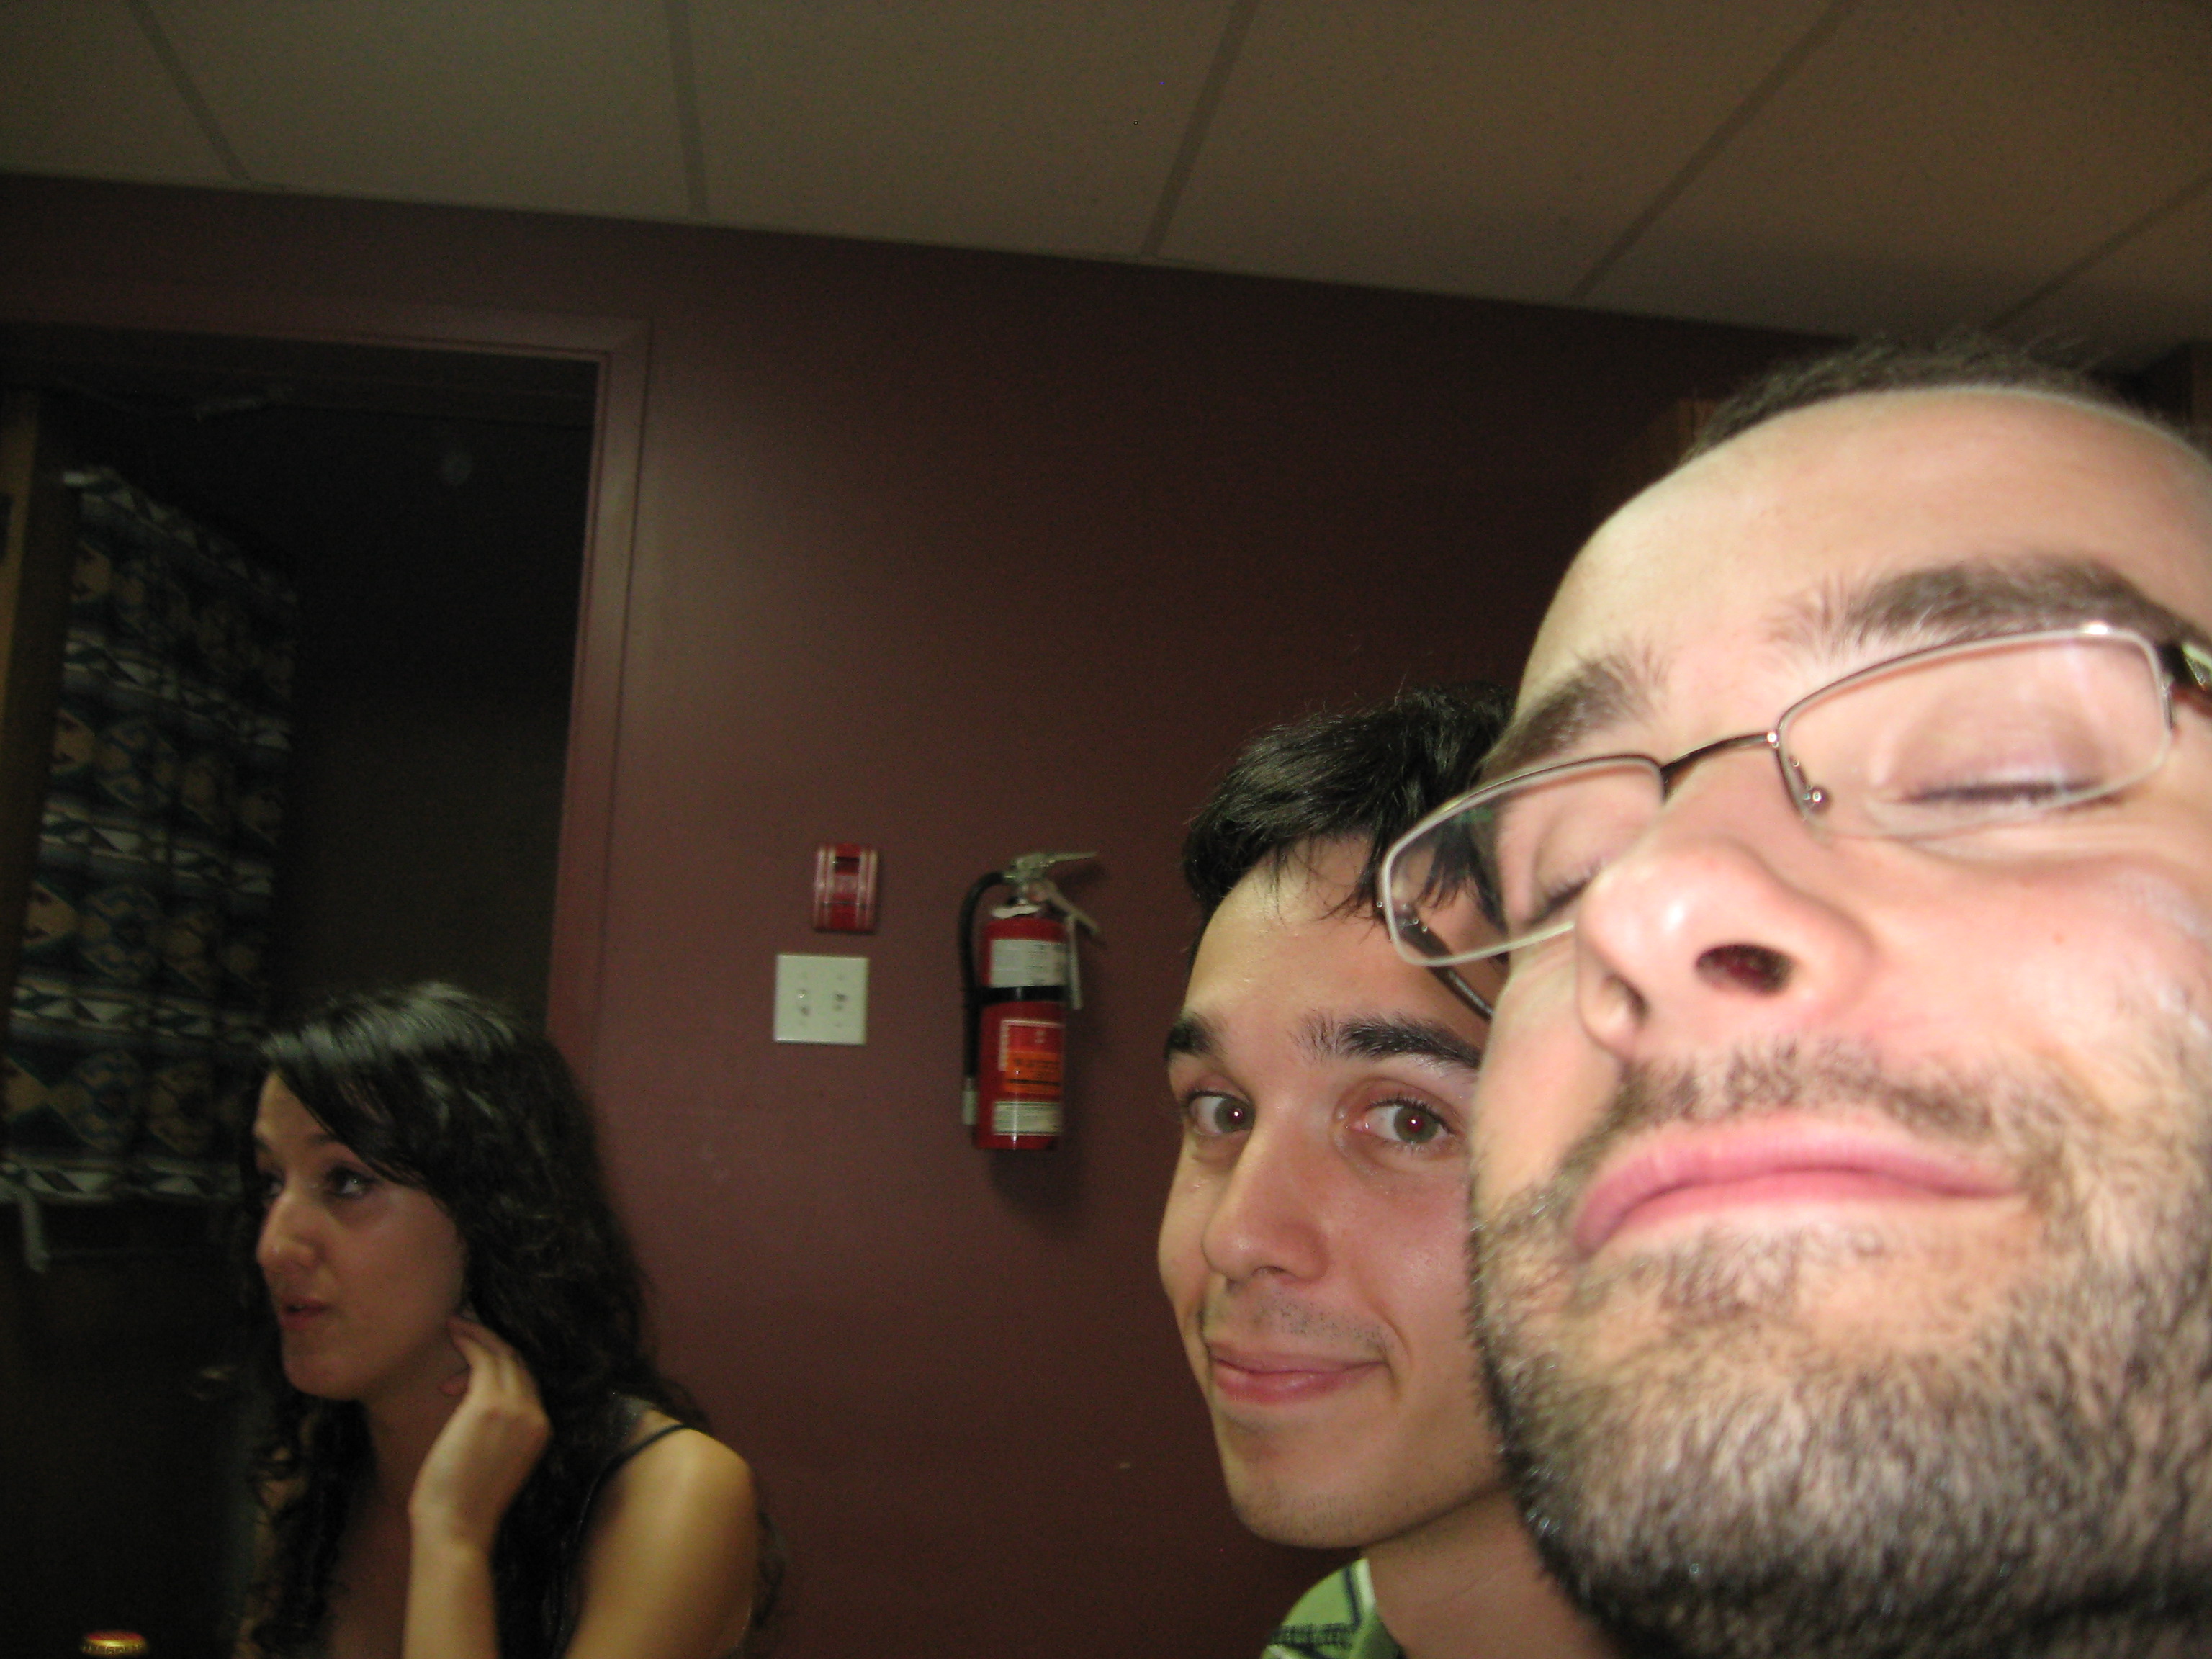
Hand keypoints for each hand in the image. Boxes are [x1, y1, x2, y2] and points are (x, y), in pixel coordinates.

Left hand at [407, 1317, 551, 1550]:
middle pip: (521, 1362)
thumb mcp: (494, 1462)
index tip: (473, 1361)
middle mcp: (536, 1415)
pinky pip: (485, 1356)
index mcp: (541, 1431)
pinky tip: (452, 1332)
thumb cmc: (463, 1504)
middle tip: (467, 1329)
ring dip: (480, 1335)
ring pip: (505, 1354)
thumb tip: (479, 1414)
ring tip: (455, 1325)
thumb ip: (499, 1433)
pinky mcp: (490, 1404)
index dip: (504, 1365)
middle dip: (494, 1343)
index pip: (529, 1382)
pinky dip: (470, 1339)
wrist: (456, 1528)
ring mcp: (517, 1408)